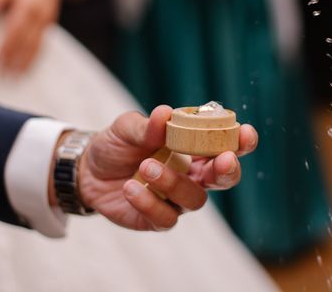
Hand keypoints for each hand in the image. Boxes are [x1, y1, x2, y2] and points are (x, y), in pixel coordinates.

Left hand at [0, 0, 63, 74]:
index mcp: (26, 6)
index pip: (13, 33)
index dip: (5, 49)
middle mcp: (39, 15)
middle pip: (26, 43)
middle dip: (15, 61)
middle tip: (4, 78)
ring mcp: (47, 20)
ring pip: (37, 46)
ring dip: (27, 63)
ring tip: (17, 78)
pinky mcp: (50, 22)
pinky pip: (43, 43)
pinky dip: (36, 56)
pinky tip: (29, 65)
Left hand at [77, 105, 257, 230]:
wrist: (86, 170)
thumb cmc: (116, 143)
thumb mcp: (127, 127)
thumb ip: (146, 125)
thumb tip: (164, 113)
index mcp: (192, 147)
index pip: (225, 145)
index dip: (241, 142)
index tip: (245, 134)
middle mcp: (191, 174)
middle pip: (223, 178)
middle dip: (227, 170)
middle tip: (220, 161)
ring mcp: (176, 199)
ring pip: (194, 199)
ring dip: (174, 183)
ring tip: (147, 166)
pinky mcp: (157, 219)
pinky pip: (166, 218)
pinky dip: (149, 203)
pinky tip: (130, 188)